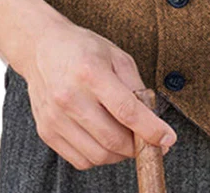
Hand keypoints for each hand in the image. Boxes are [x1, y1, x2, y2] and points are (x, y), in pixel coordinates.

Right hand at [16, 16, 177, 169]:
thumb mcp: (116, 55)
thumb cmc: (83, 49)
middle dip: (138, 147)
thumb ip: (135, 86)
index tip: (168, 139)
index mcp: (91, 72)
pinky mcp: (46, 131)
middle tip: (150, 143)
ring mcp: (55, 117)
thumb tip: (152, 119)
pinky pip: (80, 160)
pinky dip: (99, 157)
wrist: (42, 48)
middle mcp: (70, 97)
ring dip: (120, 155)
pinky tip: (105, 140)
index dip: (151, 130)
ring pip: (97, 156)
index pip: (126, 111)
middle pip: (112, 139)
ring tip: (127, 140)